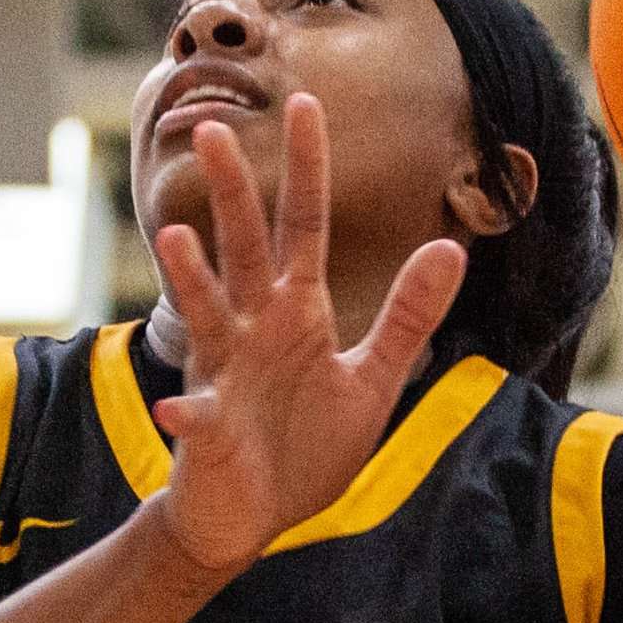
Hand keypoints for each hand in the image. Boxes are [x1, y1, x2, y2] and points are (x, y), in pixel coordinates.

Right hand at [143, 92, 468, 574]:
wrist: (254, 518)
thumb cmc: (306, 445)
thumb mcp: (373, 378)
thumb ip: (408, 315)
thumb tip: (451, 246)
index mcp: (297, 313)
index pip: (303, 226)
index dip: (307, 169)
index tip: (307, 104)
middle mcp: (254, 330)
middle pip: (244, 249)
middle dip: (231, 193)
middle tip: (213, 127)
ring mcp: (224, 375)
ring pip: (207, 316)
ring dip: (191, 280)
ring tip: (172, 237)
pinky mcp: (207, 432)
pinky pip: (195, 417)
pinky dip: (186, 413)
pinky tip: (178, 407)